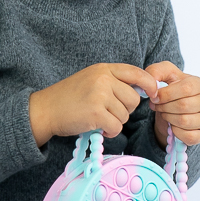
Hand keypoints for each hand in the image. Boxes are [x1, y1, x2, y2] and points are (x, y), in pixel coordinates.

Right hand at [32, 63, 159, 140]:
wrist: (45, 109)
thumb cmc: (69, 97)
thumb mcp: (92, 79)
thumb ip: (114, 81)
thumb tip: (144, 90)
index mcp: (104, 69)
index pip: (137, 73)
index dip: (150, 84)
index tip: (154, 93)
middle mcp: (103, 79)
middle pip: (134, 99)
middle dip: (125, 110)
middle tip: (108, 112)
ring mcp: (99, 95)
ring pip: (125, 115)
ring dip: (115, 122)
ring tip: (98, 118)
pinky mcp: (96, 113)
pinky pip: (116, 127)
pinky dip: (109, 132)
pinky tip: (98, 128)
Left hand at [145, 61, 199, 146]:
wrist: (176, 108)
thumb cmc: (172, 89)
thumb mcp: (165, 75)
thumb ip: (156, 71)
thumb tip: (151, 81)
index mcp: (199, 84)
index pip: (185, 88)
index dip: (166, 94)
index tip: (154, 96)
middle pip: (183, 106)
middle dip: (164, 107)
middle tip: (156, 105)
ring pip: (184, 121)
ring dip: (168, 118)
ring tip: (164, 113)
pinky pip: (188, 136)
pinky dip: (175, 132)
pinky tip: (172, 125)